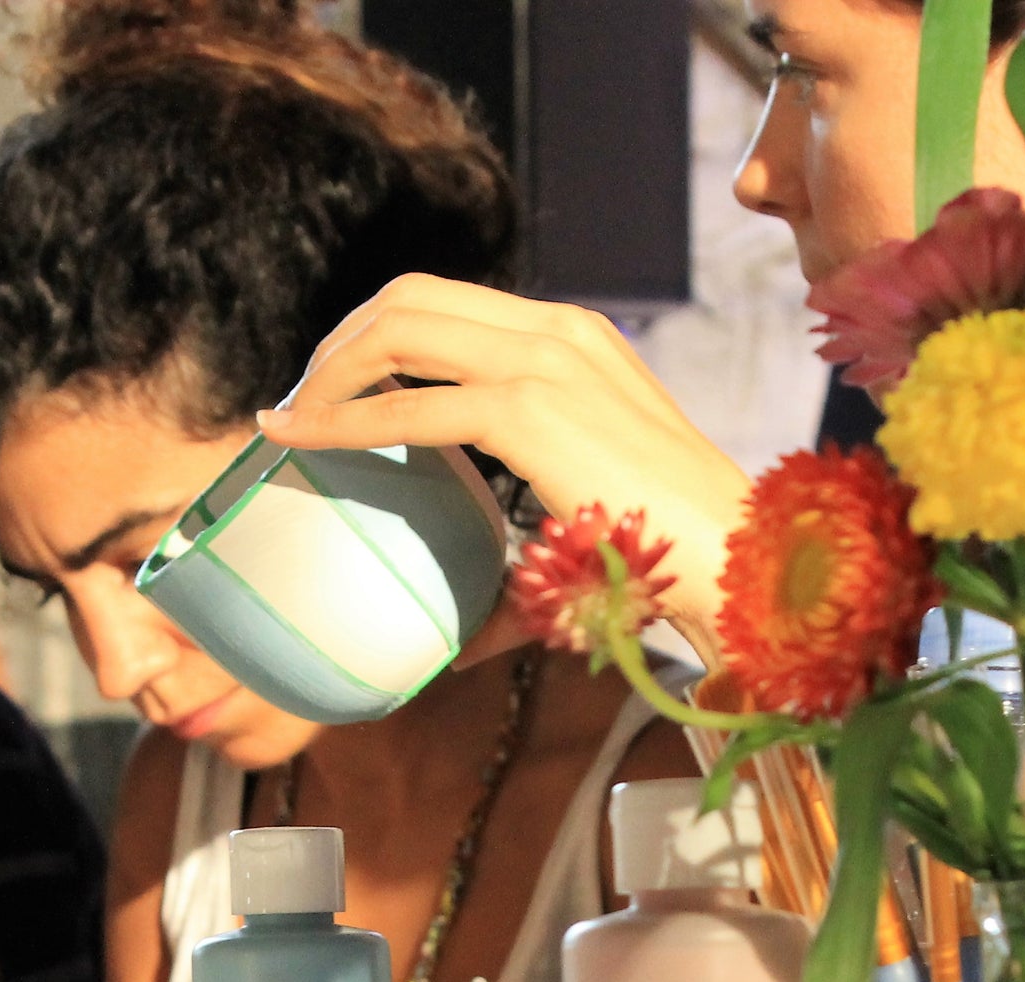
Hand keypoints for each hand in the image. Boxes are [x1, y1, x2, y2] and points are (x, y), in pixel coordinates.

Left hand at [256, 275, 749, 658]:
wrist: (733, 560)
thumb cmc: (672, 559)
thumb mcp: (590, 519)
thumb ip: (523, 551)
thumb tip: (460, 642)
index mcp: (576, 340)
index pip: (452, 305)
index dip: (378, 336)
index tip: (334, 388)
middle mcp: (557, 331)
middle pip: (411, 297)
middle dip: (341, 342)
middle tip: (300, 404)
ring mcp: (544, 360)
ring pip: (397, 327)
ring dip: (330, 370)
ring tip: (291, 422)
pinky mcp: (527, 408)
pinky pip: (405, 402)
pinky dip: (340, 419)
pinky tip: (300, 439)